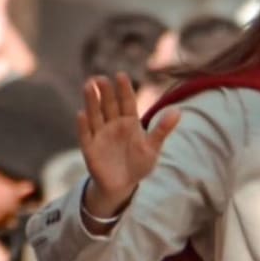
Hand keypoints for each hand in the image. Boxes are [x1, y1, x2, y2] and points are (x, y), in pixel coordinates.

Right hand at [79, 73, 179, 215]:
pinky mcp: (90, 148)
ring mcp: (100, 135)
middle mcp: (113, 125)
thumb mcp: (153, 147)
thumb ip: (162, 130)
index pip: (127, 103)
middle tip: (101, 78)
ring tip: (88, 86)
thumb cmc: (139, 164)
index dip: (124, 90)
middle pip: (109, 105)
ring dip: (91, 102)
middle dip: (105, 92)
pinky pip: (86, 135)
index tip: (121, 75)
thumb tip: (178, 111)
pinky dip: (84, 125)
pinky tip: (81, 114)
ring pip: (95, 115)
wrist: (123, 185)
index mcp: (129, 122)